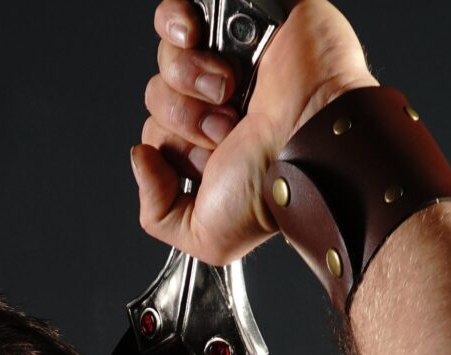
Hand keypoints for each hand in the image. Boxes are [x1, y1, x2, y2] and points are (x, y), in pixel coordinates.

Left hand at [133, 0, 377, 268]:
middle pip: (158, 99)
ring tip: (228, 92)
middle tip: (226, 127)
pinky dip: (174, 23)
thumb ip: (158, 215)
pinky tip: (194, 39)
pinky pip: (174, 11)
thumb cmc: (274, 180)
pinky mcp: (237, 15)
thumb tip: (139, 161)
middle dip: (183, 119)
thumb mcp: (208, 236)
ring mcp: (227, 57)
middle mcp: (217, 102)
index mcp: (211, 147)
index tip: (212, 159)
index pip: (156, 137)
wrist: (311, 131)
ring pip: (166, 60)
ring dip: (188, 79)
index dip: (173, 149)